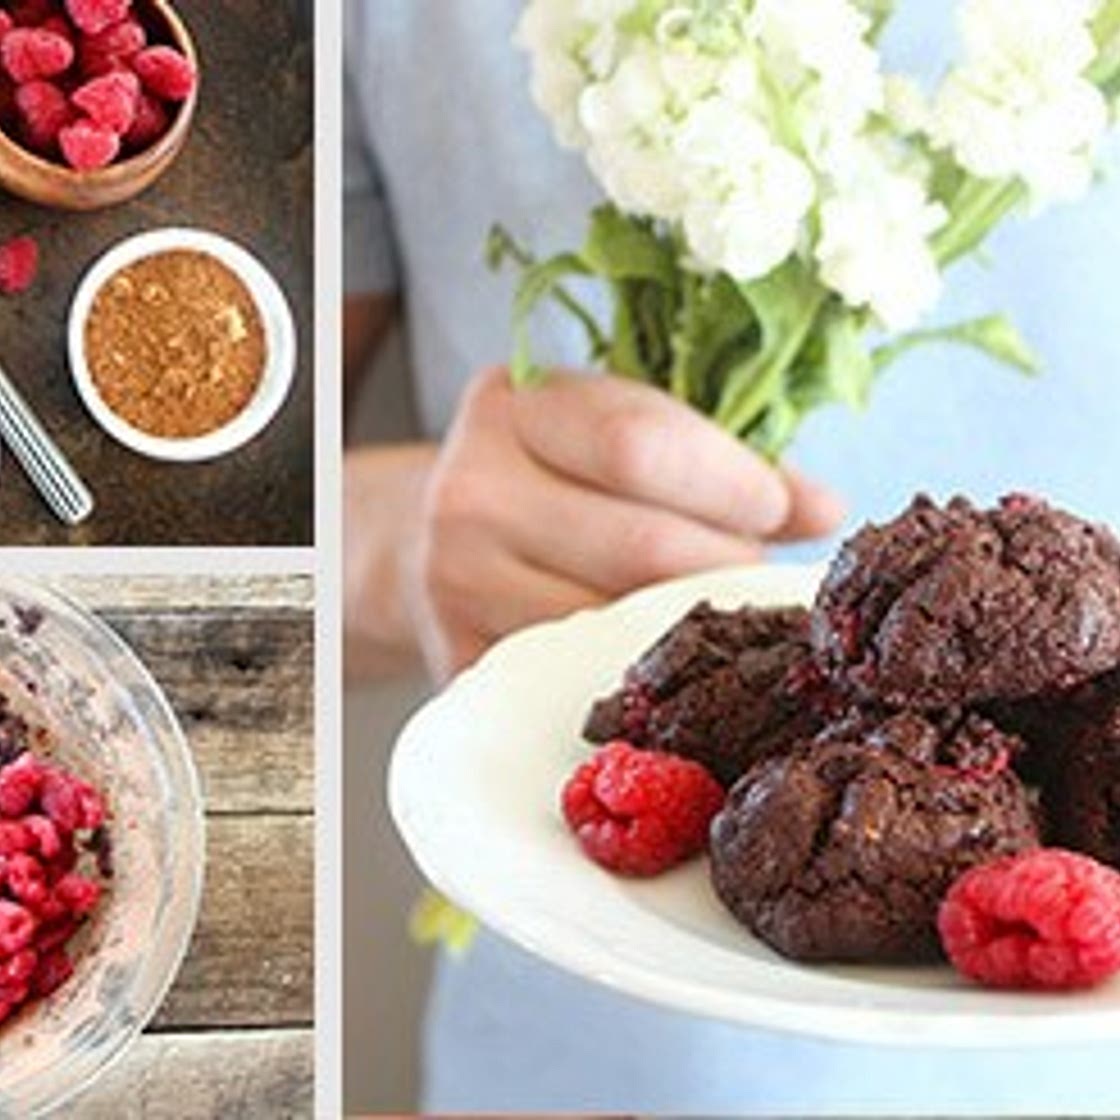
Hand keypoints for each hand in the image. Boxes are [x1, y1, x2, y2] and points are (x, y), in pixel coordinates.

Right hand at [404, 367, 843, 680]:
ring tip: (707, 603)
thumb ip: (715, 459)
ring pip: (617, 622)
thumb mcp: (615, 431)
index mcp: (512, 406)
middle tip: (759, 570)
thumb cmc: (550, 474)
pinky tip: (657, 648)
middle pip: (641, 548)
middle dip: (728, 565)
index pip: (636, 444)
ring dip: (690, 622)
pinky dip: (639, 668)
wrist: (431, 538)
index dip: (731, 482)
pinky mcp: (461, 660)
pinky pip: (580, 674)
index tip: (779, 507)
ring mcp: (455, 584)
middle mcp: (470, 491)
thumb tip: (826, 511)